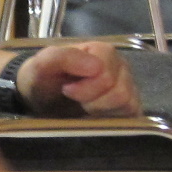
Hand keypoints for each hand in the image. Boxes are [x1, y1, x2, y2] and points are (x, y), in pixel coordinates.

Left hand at [19, 43, 139, 117]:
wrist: (40, 99)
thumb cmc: (42, 80)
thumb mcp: (41, 65)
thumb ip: (63, 57)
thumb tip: (96, 67)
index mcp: (103, 51)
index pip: (107, 75)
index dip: (86, 88)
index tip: (67, 90)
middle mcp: (121, 67)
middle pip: (120, 92)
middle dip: (92, 101)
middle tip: (74, 99)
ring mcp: (128, 87)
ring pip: (127, 104)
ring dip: (101, 110)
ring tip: (84, 106)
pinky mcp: (130, 108)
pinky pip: (131, 116)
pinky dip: (111, 119)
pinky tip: (95, 115)